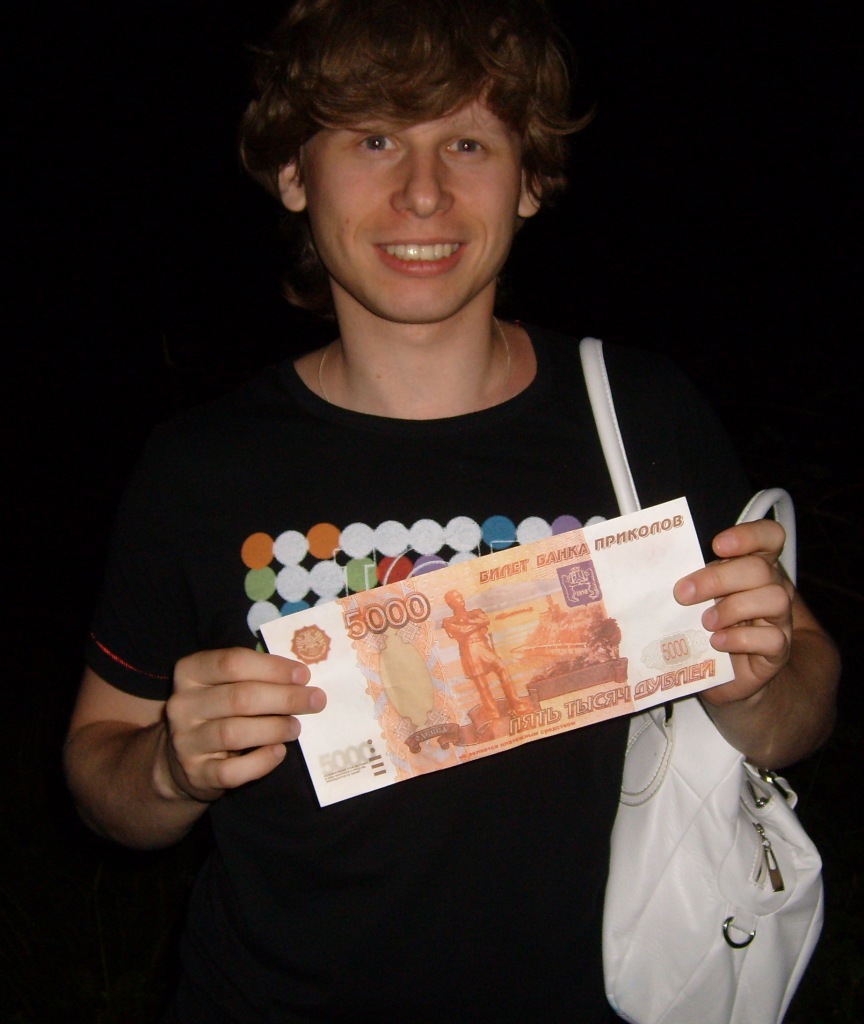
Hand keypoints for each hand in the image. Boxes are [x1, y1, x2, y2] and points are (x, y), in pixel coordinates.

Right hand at [163, 647, 325, 802]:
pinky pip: (232, 771)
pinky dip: (261, 762)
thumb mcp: (225, 685)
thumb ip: (255, 675)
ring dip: (274, 728)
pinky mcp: (196, 773)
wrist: (183, 760)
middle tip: (315, 700)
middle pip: (239, 697)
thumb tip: (301, 677)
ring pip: (234, 733)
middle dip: (284, 697)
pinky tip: (279, 752)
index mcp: (190, 672)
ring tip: (296, 727)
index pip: (232, 662)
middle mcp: (183, 705)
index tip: (303, 674)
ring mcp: (186, 741)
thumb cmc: (217, 711)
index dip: (272, 667)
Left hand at [673, 518, 794, 705]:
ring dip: (732, 608)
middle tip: (683, 594)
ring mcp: (780, 618)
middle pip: (761, 569)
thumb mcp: (698, 596)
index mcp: (755, 564)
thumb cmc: (707, 625)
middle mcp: (774, 586)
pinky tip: (717, 642)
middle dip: (718, 578)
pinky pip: (772, 639)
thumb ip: (691, 579)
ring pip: (774, 599)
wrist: (724, 672)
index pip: (769, 536)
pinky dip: (740, 639)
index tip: (717, 545)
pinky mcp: (778, 650)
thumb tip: (654, 569)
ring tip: (705, 622)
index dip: (748, 536)